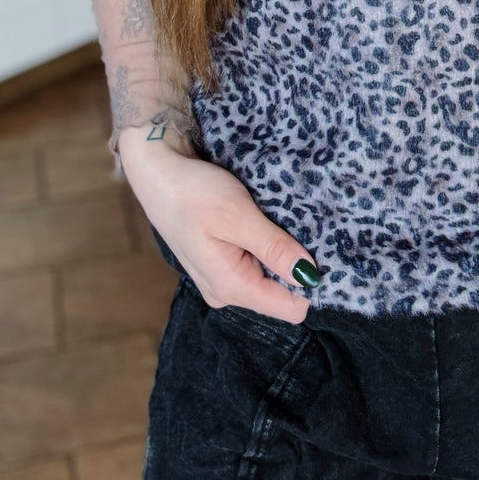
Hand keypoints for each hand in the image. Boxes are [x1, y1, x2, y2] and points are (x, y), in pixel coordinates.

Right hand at [116, 127, 323, 323]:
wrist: (158, 172)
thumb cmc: (193, 192)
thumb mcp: (238, 215)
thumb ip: (274, 248)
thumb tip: (309, 275)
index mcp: (231, 287)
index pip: (290, 307)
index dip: (309, 281)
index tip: (320, 250)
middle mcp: (226, 291)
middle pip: (281, 292)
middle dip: (294, 263)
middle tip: (299, 226)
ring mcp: (221, 277)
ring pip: (269, 275)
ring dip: (279, 250)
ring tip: (279, 219)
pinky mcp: (219, 261)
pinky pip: (255, 262)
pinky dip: (264, 243)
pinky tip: (263, 219)